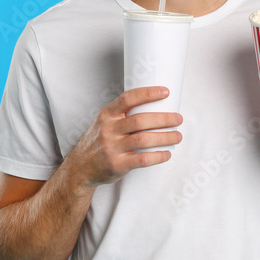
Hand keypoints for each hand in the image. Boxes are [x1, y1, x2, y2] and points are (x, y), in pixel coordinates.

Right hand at [68, 86, 182, 188]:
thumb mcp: (104, 122)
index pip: (128, 98)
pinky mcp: (117, 164)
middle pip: (141, 120)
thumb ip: (123, 114)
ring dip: (165, 137)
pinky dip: (158, 156)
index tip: (166, 92)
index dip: (148, 94)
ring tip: (177, 136)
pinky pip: (143, 159)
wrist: (81, 167)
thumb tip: (154, 105)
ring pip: (144, 139)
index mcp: (107, 114)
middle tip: (178, 118)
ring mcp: (112, 147)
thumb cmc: (99, 141)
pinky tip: (166, 153)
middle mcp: (108, 129)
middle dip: (164, 119)